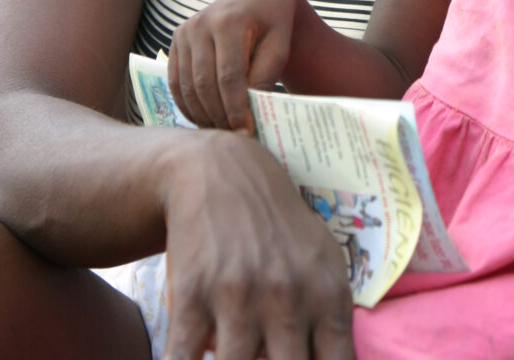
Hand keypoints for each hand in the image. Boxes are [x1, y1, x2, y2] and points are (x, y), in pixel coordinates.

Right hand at [162, 129, 354, 359]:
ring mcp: (238, 298)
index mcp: (327, 295)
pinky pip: (182, 359)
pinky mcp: (192, 296)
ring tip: (238, 356)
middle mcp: (287, 299)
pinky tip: (188, 358)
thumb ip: (332, 319)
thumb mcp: (323, 261)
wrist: (221, 173)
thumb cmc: (279, 226)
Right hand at [169, 0, 301, 131]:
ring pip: (187, 86)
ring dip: (202, 114)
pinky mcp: (176, 40)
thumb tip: (247, 115)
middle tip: (233, 138)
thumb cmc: (274, 23)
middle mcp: (201, 24)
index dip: (236, 107)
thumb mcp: (279, 46)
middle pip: (204, 83)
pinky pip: (176, 81)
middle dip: (218, 115)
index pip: (229, 75)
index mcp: (229, 21)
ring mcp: (185, 32)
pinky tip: (204, 120)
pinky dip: (187, 105)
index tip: (246, 132)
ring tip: (221, 132)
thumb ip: (264, 76)